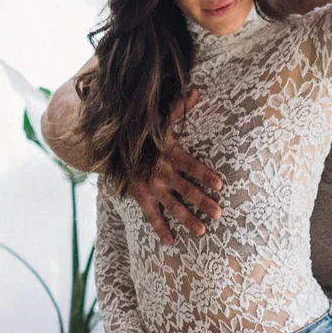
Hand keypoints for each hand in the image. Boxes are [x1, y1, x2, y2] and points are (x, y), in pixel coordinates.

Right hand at [131, 90, 223, 244]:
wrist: (111, 147)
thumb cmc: (143, 134)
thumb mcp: (158, 120)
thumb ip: (177, 108)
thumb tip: (195, 91)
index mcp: (168, 153)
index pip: (190, 165)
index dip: (204, 174)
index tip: (220, 184)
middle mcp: (160, 172)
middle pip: (185, 189)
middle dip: (202, 201)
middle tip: (219, 213)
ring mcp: (151, 187)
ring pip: (172, 206)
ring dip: (187, 219)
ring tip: (203, 231)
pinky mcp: (141, 197)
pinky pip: (151, 216)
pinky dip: (161, 229)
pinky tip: (172, 242)